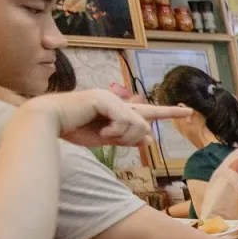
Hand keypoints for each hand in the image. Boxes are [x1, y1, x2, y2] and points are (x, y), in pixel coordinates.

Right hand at [28, 90, 189, 148]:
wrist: (49, 121)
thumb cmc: (72, 130)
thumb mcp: (106, 139)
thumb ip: (126, 138)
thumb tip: (149, 139)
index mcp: (117, 110)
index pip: (148, 112)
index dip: (169, 112)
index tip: (188, 111)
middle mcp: (117, 101)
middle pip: (145, 125)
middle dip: (131, 139)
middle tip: (109, 138)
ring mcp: (111, 99)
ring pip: (139, 125)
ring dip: (123, 137)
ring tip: (102, 133)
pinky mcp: (105, 100)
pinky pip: (125, 122)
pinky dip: (114, 133)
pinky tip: (100, 130)